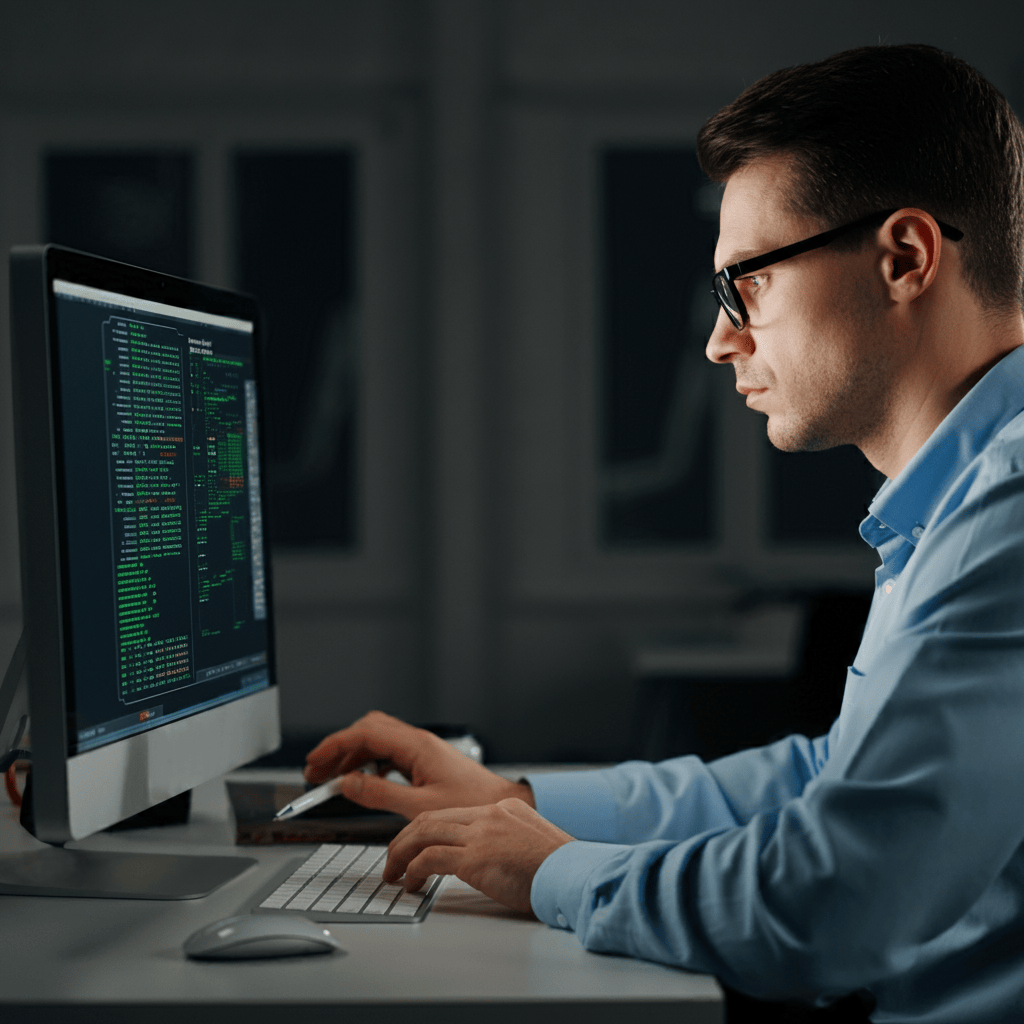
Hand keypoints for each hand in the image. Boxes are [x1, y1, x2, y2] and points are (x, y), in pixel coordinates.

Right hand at [304, 710, 533, 818]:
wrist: (500, 804)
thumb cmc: (470, 805)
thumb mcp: (419, 806)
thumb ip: (380, 794)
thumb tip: (347, 784)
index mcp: (416, 746)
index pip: (364, 735)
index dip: (334, 746)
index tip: (313, 763)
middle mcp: (418, 741)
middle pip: (367, 731)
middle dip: (339, 748)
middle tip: (317, 772)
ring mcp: (422, 749)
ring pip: (378, 740)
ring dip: (353, 757)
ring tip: (334, 781)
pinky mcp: (426, 759)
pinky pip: (390, 753)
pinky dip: (371, 764)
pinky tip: (365, 783)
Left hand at [383, 797, 573, 914]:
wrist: (575, 875)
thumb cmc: (561, 869)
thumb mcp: (532, 842)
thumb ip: (507, 841)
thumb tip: (489, 859)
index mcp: (502, 808)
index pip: (451, 812)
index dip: (425, 829)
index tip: (413, 844)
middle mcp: (489, 814)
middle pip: (431, 818)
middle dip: (404, 839)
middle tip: (393, 858)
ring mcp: (482, 833)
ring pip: (424, 833)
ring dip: (401, 855)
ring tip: (393, 873)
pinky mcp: (476, 857)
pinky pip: (431, 859)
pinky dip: (414, 871)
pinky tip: (413, 884)